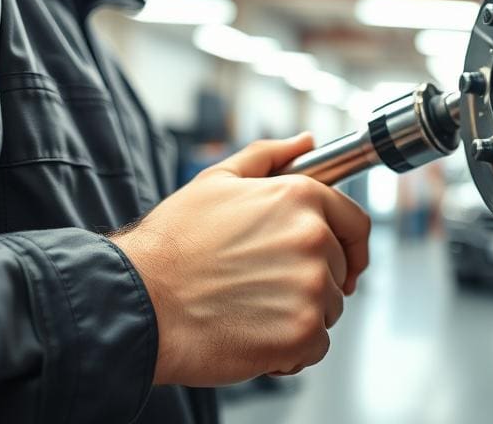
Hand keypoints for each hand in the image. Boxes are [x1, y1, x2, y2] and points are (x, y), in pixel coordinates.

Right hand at [111, 133, 370, 386]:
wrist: (136, 302)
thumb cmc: (170, 246)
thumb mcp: (216, 182)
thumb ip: (269, 157)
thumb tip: (305, 142)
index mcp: (300, 199)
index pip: (356, 224)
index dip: (351, 245)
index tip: (343, 261)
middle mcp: (314, 239)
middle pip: (340, 272)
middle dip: (310, 283)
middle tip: (261, 289)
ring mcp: (311, 288)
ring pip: (328, 310)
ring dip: (298, 316)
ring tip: (248, 310)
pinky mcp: (301, 333)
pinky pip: (314, 346)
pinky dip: (290, 351)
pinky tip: (252, 337)